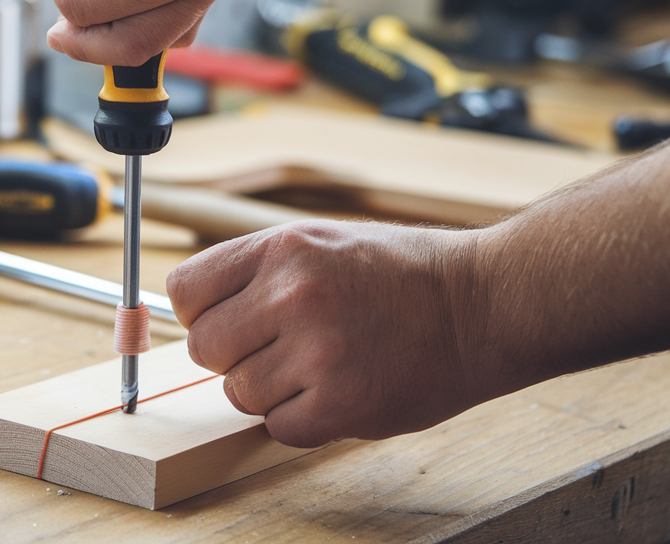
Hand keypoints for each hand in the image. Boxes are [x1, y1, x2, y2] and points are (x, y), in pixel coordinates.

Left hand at [167, 220, 501, 447]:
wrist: (483, 304)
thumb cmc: (401, 274)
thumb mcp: (320, 242)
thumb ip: (255, 273)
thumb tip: (191, 313)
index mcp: (282, 248)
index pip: (185, 289)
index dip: (200, 313)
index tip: (225, 320)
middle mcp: (293, 295)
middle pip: (203, 348)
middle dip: (231, 355)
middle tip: (276, 348)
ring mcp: (317, 351)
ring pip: (239, 392)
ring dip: (270, 390)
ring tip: (319, 366)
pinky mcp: (341, 404)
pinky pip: (278, 427)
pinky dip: (302, 420)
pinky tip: (337, 391)